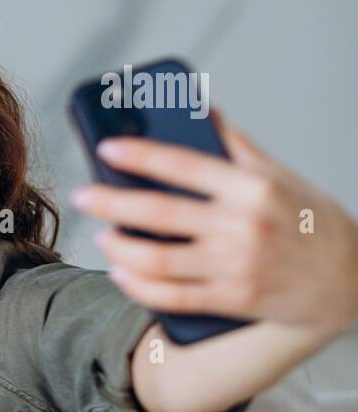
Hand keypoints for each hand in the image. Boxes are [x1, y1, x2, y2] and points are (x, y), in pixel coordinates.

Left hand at [71, 108, 357, 333]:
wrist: (352, 279)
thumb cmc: (311, 222)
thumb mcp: (281, 176)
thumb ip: (238, 147)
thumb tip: (203, 111)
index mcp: (251, 188)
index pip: (184, 164)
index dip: (140, 154)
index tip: (106, 148)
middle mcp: (243, 225)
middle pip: (160, 213)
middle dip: (110, 203)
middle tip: (81, 196)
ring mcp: (237, 266)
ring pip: (158, 259)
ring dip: (119, 248)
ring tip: (100, 236)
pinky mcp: (234, 299)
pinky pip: (173, 296)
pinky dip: (138, 286)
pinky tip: (119, 272)